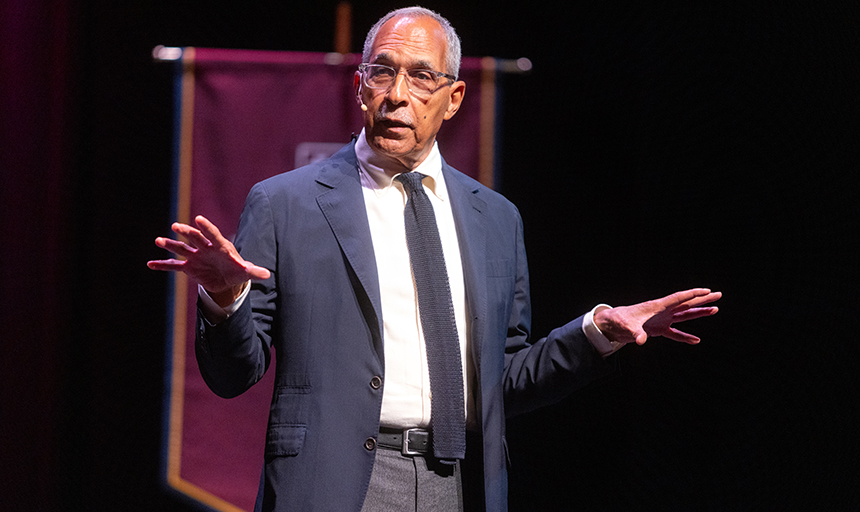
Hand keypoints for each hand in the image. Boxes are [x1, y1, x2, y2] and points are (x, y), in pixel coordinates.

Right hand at [147, 215, 269, 305]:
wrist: (229, 279)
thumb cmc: (239, 271)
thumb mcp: (247, 272)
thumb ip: (255, 271)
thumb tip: (267, 274)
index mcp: (220, 246)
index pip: (213, 234)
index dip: (206, 227)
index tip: (198, 219)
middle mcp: (206, 248)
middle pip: (195, 238)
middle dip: (186, 232)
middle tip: (176, 227)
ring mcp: (196, 257)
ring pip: (182, 249)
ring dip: (171, 245)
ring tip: (159, 241)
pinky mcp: (189, 268)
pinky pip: (174, 266)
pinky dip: (163, 265)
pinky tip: (150, 264)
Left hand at [593, 288, 720, 345]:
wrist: (612, 324)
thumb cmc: (618, 320)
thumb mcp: (626, 327)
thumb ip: (635, 333)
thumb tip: (641, 340)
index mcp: (657, 306)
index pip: (679, 298)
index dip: (693, 294)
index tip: (707, 291)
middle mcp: (663, 311)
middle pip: (687, 303)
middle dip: (703, 299)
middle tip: (719, 295)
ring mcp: (662, 320)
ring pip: (685, 315)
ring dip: (699, 313)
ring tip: (715, 309)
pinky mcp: (659, 330)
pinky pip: (676, 333)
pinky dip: (685, 337)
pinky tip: (696, 340)